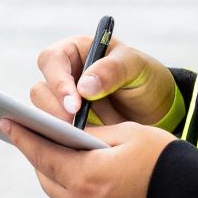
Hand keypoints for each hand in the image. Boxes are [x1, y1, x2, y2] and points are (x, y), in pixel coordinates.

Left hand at [0, 118, 175, 197]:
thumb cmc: (166, 162)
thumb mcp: (126, 134)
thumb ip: (88, 135)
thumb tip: (65, 134)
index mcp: (85, 177)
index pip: (42, 153)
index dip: (23, 136)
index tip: (7, 122)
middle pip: (47, 176)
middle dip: (40, 155)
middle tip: (34, 135)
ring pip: (60, 195)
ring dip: (57, 175)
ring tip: (58, 155)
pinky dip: (76, 192)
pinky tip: (83, 179)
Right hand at [31, 36, 176, 125]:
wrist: (156, 108)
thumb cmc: (144, 77)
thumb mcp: (136, 66)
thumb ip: (112, 70)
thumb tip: (84, 87)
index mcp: (75, 51)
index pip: (52, 60)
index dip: (58, 81)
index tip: (74, 104)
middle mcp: (63, 75)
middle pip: (41, 90)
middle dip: (54, 110)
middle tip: (74, 127)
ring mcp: (63, 101)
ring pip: (44, 113)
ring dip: (59, 126)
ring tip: (82, 138)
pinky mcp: (68, 124)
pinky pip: (55, 132)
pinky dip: (64, 139)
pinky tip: (82, 145)